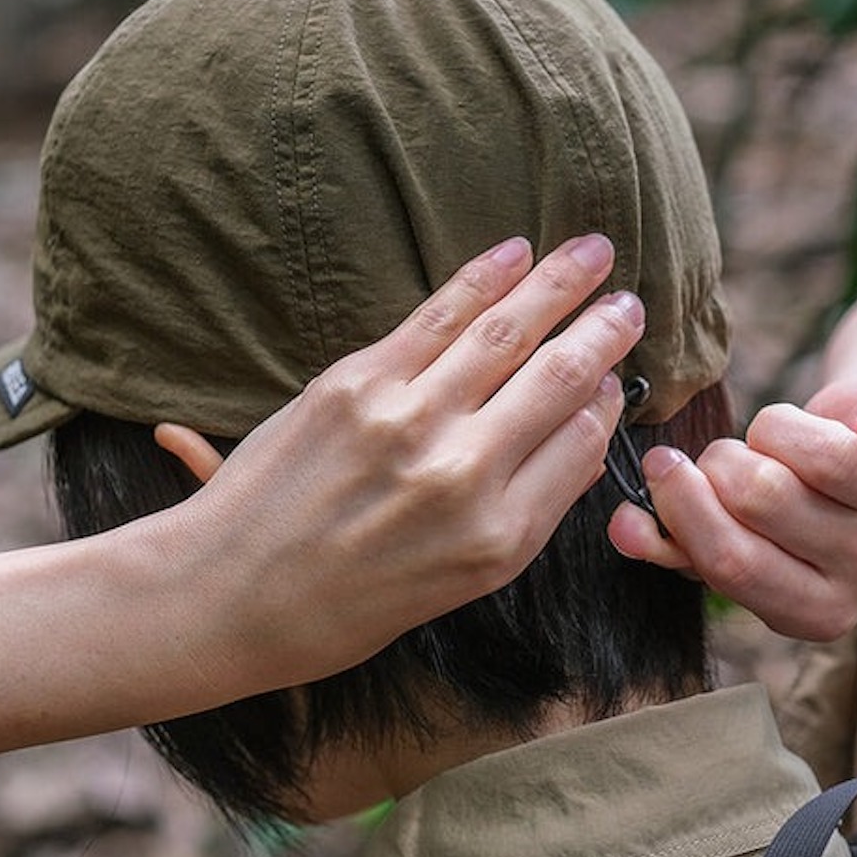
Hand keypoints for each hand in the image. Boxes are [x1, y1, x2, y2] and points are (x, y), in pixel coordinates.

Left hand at [157, 233, 642, 688]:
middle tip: (631, 301)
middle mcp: (463, 476)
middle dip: (604, 330)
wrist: (225, 596)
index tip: (613, 375)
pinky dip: (485, 278)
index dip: (605, 400)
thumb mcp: (454, 585)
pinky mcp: (356, 382)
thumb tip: (571, 433)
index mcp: (498, 539)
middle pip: (560, 380)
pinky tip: (517, 254)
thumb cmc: (341, 606)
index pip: (581, 444)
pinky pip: (440, 316)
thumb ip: (520, 512)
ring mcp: (409, 422)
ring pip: (508, 333)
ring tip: (596, 250)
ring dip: (560, 283)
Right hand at [607, 393, 856, 640]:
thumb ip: (674, 538)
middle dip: (724, 461)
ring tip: (778, 436)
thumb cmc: (788, 488)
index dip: (685, 507)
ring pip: (818, 455)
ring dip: (776, 427)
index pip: (731, 563)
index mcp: (813, 611)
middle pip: (763, 498)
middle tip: (728, 454)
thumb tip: (624, 527)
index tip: (662, 467)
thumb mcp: (733, 529)